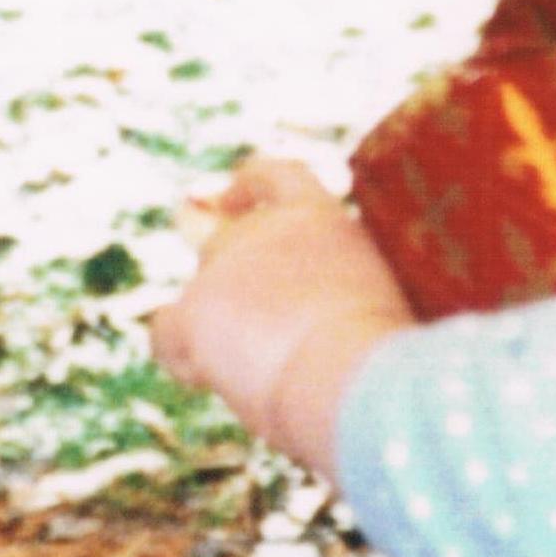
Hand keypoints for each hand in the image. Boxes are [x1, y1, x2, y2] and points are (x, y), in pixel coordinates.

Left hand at [147, 156, 416, 479]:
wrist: (359, 379)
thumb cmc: (390, 359)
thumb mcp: (379, 308)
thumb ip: (344, 295)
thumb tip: (332, 324)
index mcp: (322, 218)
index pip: (276, 177)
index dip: (246, 186)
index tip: (228, 198)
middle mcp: (264, 229)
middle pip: (223, 239)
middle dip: (231, 279)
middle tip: (257, 328)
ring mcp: (223, 266)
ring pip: (201, 289)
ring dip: (218, 323)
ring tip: (257, 369)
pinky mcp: (193, 312)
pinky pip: (164, 331)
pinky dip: (182, 358)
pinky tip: (207, 378)